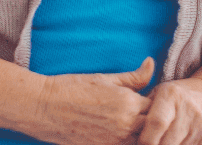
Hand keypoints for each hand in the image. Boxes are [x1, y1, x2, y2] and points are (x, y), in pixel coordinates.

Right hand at [30, 57, 153, 144]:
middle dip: (153, 120)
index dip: (156, 103)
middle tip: (144, 113)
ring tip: (131, 123)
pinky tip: (118, 132)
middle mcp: (125, 125)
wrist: (44, 108)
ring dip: (142, 133)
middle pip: (154, 127)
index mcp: (128, 103)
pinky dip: (127, 141)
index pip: (158, 106)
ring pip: (142, 141)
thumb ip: (133, 76)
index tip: (149, 99)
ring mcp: (115, 141)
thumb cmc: (72, 88)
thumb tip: (151, 63)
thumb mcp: (105, 78)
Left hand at [138, 63, 201, 144]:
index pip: (156, 123)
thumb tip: (126, 126)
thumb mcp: (159, 93)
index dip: (145, 139)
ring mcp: (201, 125)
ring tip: (160, 142)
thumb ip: (143, 108)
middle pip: (166, 142)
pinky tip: (173, 143)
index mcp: (171, 95)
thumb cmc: (176, 97)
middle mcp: (188, 109)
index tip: (139, 143)